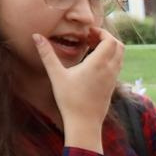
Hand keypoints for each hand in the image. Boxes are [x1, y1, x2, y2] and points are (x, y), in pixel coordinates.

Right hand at [37, 30, 124, 144]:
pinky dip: (110, 59)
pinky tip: (94, 63)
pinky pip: (117, 67)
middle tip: (90, 38)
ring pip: (120, 57)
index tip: (88, 33)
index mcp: (98, 64)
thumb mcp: (56, 75)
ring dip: (110, 48)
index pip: (110, 40)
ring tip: (92, 49)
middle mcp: (110, 70)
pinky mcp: (112, 87)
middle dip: (107, 38)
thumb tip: (36, 36)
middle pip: (119, 46)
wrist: (84, 123)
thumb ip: (47, 54)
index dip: (102, 32)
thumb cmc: (69, 100)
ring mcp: (113, 79)